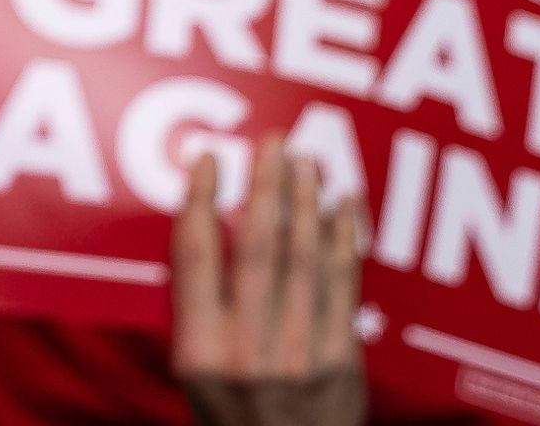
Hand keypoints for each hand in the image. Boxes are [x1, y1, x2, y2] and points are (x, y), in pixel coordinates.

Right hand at [169, 134, 365, 425]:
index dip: (200, 198)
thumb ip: (199, 307)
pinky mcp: (344, 361)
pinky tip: (344, 206)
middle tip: (273, 141)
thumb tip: (207, 225)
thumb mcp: (194, 370)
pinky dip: (345, 239)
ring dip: (307, 201)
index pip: (195, 254)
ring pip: (306, 258)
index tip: (208, 158)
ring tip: (308, 161)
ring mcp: (301, 354)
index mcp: (200, 348)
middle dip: (266, 185)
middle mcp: (248, 348)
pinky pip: (345, 285)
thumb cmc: (234, 416)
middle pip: (258, 245)